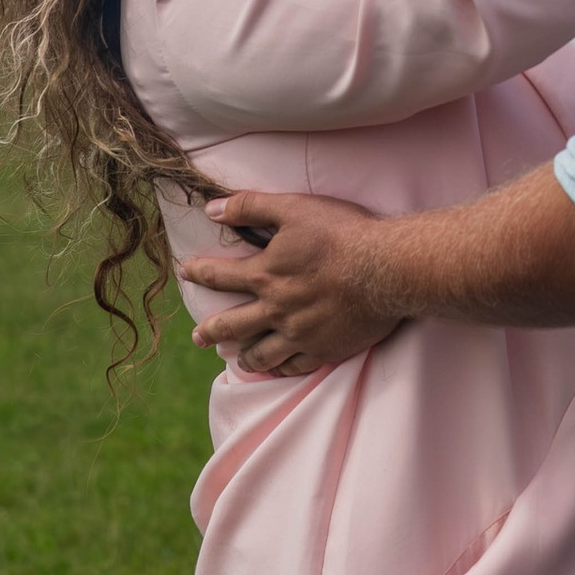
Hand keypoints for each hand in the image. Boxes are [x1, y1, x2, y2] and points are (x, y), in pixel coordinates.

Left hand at [178, 188, 405, 375]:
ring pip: (261, 354)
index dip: (199, 273)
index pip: (220, 276)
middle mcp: (276, 310)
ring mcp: (299, 334)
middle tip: (198, 337)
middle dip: (211, 331)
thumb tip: (213, 208)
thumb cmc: (342, 234)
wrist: (387, 269)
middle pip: (232, 325)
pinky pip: (294, 366)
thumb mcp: (294, 208)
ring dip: (244, 357)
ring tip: (235, 360)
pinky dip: (280, 368)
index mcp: (265, 274)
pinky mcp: (325, 350)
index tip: (187, 273)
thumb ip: (250, 206)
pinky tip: (277, 368)